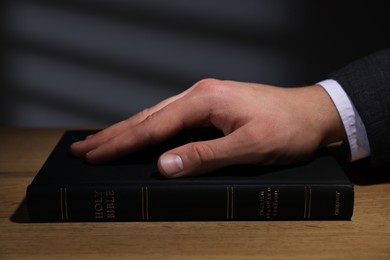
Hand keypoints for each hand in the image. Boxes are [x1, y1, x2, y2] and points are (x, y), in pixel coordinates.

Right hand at [70, 79, 345, 177]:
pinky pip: (170, 118)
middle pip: (147, 116)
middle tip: (82, 148)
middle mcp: (199, 95)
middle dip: (113, 134)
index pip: (154, 125)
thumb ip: (205, 156)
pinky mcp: (210, 107)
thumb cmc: (287, 128)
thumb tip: (164, 165)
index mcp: (205, 100)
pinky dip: (148, 129)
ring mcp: (204, 99)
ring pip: (156, 116)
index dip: (122, 142)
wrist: (312, 112)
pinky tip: (139, 135)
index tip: (94, 154)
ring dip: (127, 131)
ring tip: (100, 142)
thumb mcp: (249, 147)